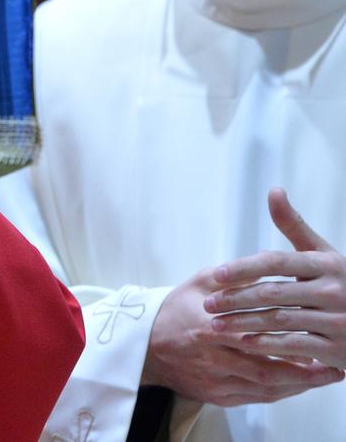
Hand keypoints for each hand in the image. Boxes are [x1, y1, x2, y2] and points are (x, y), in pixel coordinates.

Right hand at [143, 267, 338, 405]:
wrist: (144, 345)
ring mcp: (215, 380)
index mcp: (209, 326)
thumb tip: (268, 263)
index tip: (318, 335)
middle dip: (306, 370)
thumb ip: (233, 276)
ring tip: (325, 377)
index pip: (257, 334)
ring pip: (266, 387)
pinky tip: (298, 385)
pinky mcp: (216, 395)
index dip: (291, 339)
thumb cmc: (173, 311)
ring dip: (299, 385)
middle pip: (268, 368)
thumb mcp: (198, 284)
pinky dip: (281, 392)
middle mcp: (213, 357)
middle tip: (334, 366)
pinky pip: (256, 398)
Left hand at [206, 188, 345, 374]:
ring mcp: (337, 321)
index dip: (244, 268)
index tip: (215, 275)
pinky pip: (295, 346)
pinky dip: (267, 344)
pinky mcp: (338, 349)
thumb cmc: (342, 282)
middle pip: (273, 293)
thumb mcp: (324, 254)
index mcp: (327, 265)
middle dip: (235, 299)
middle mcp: (333, 291)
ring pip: (279, 320)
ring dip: (243, 323)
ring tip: (216, 325)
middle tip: (208, 304)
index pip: (277, 262)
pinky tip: (243, 342)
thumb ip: (295, 226)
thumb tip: (274, 190)